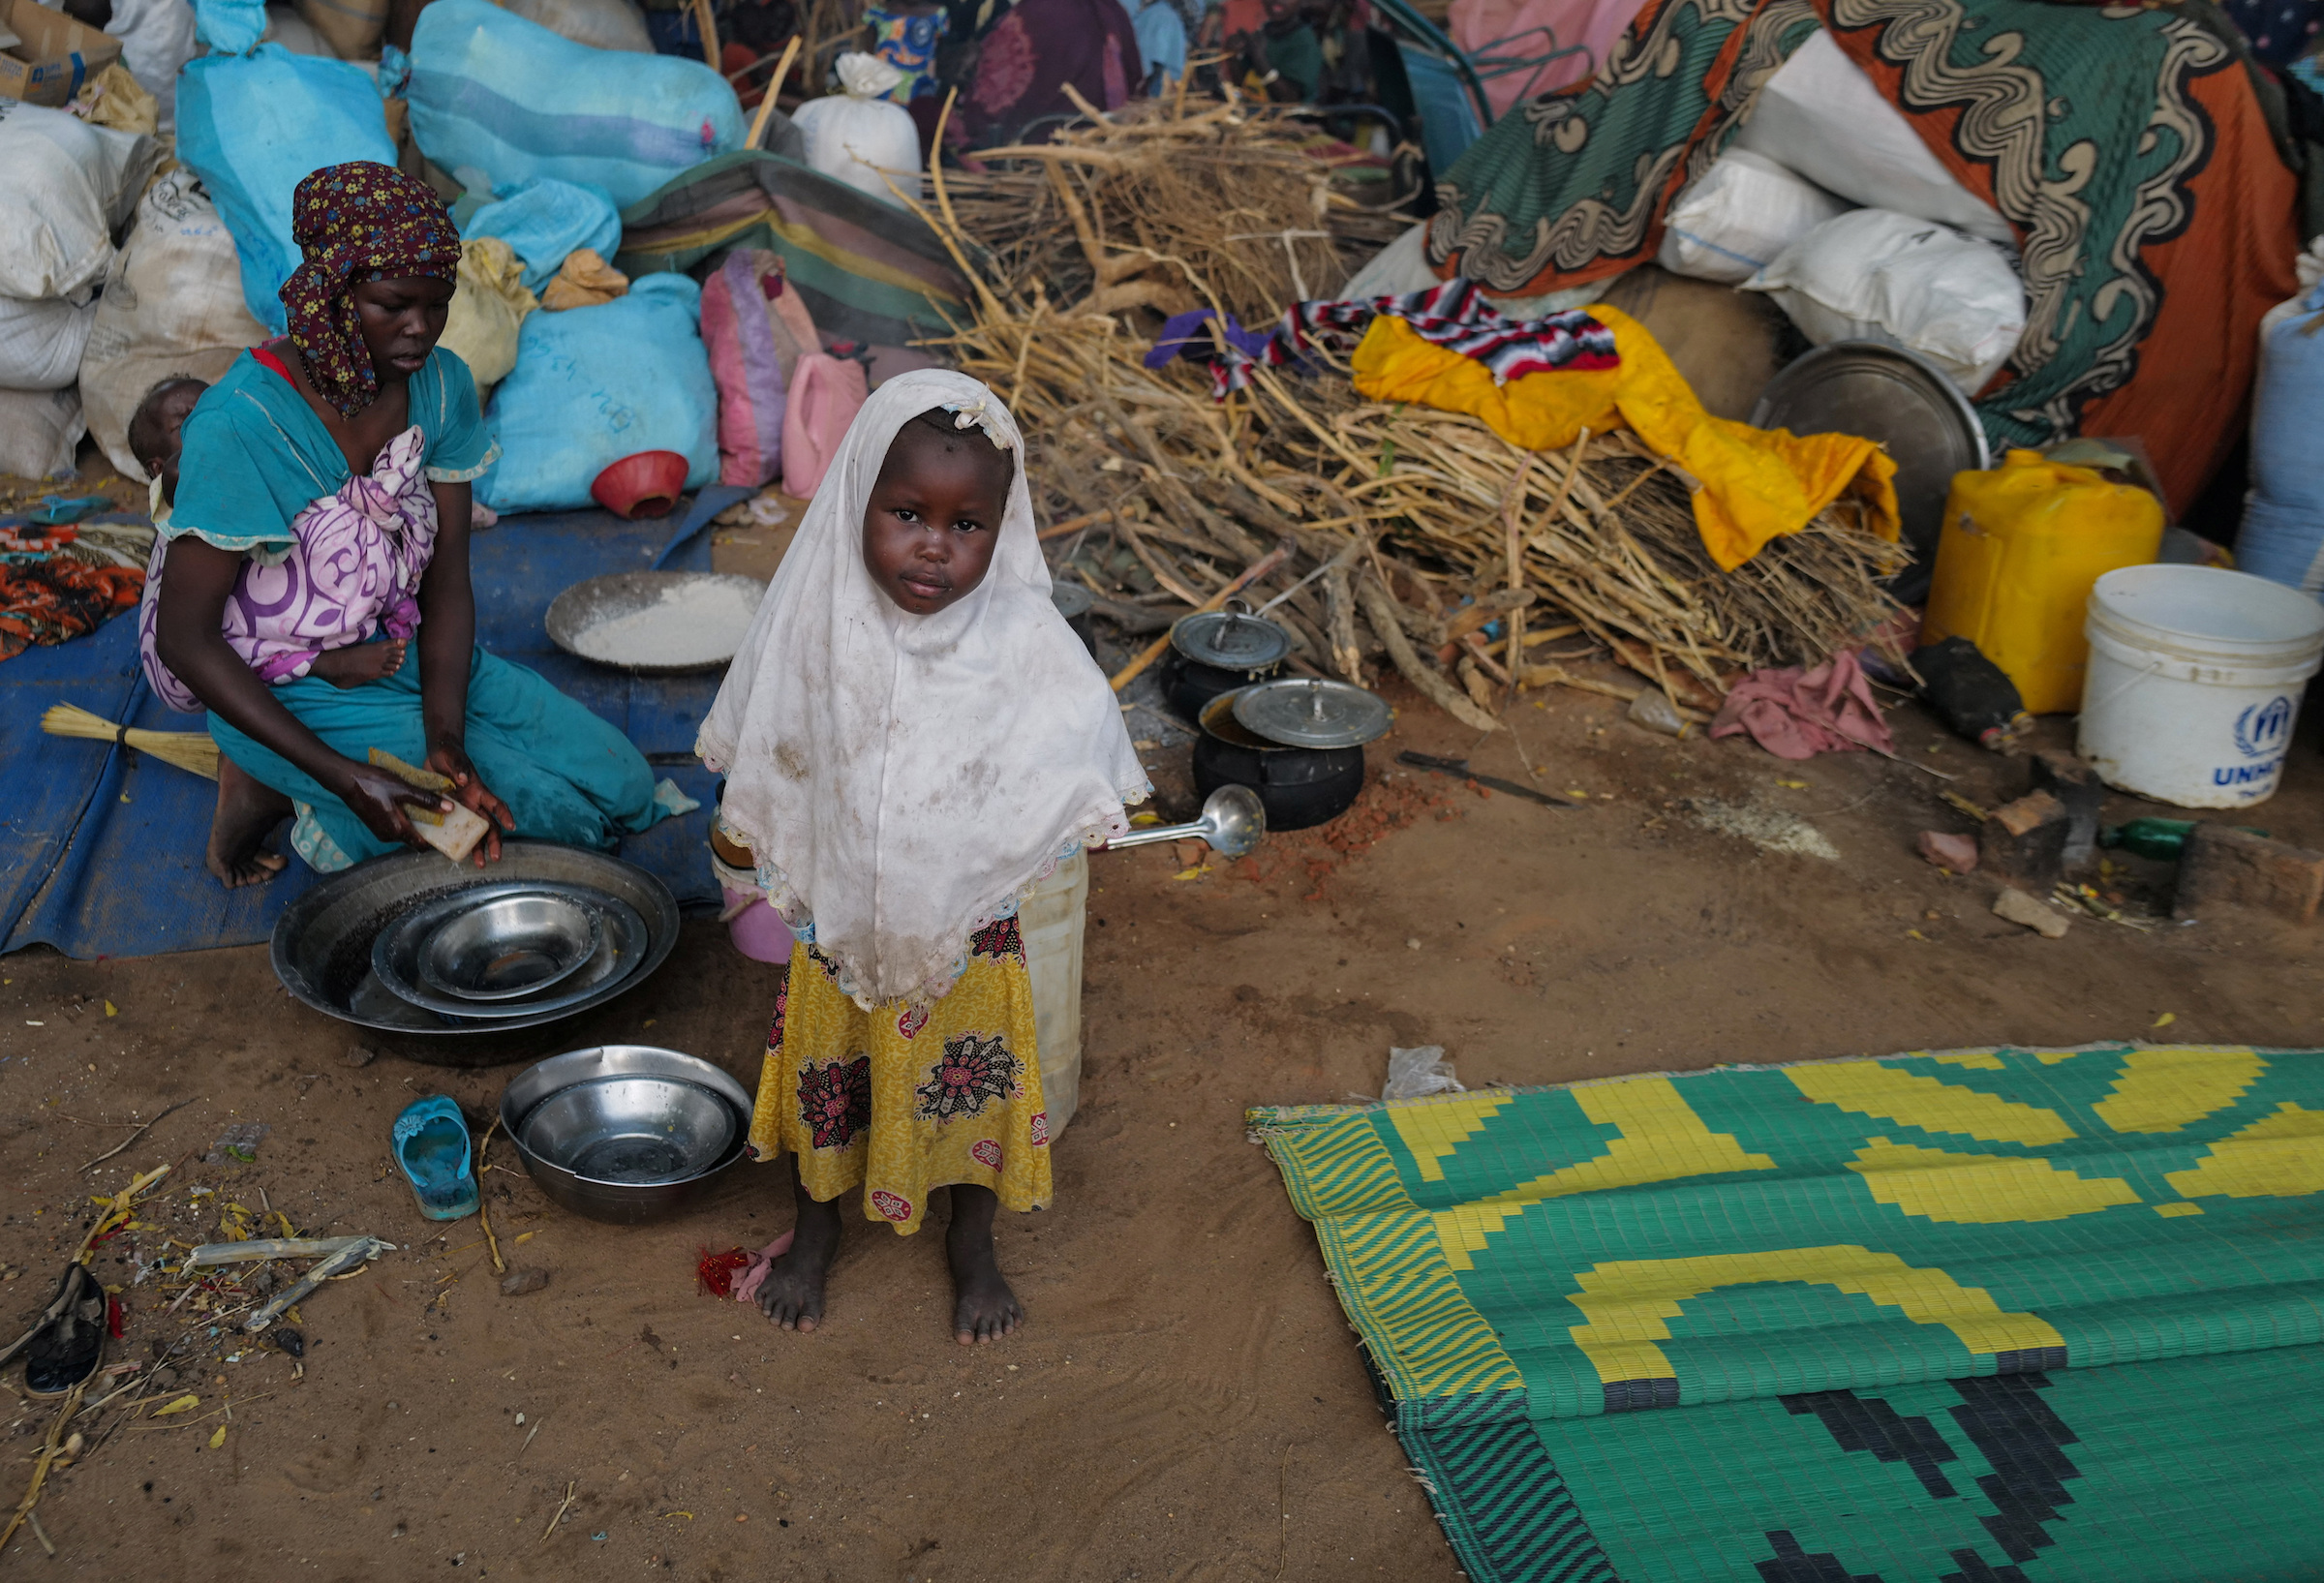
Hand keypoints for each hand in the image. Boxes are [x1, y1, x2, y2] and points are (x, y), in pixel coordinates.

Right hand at [339, 763, 446, 849]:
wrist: (346, 779)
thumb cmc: (374, 783)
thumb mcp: (403, 789)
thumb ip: (426, 800)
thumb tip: (449, 809)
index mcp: (397, 830)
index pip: (422, 846)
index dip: (437, 841)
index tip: (450, 831)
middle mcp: (388, 836)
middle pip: (414, 839)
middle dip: (429, 830)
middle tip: (443, 816)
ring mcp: (380, 831)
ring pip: (405, 832)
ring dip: (417, 822)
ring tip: (429, 807)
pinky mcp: (376, 824)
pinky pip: (396, 826)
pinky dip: (406, 819)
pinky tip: (411, 805)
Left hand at [426, 740, 514, 866]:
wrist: (436, 756)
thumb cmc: (448, 755)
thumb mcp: (452, 758)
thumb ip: (458, 768)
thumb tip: (463, 780)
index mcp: (478, 791)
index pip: (496, 805)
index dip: (505, 815)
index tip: (512, 826)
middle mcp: (473, 804)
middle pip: (489, 826)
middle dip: (494, 842)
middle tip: (495, 858)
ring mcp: (462, 811)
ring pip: (474, 833)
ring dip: (478, 848)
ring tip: (479, 863)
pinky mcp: (447, 814)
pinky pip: (453, 831)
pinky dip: (455, 842)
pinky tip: (453, 855)